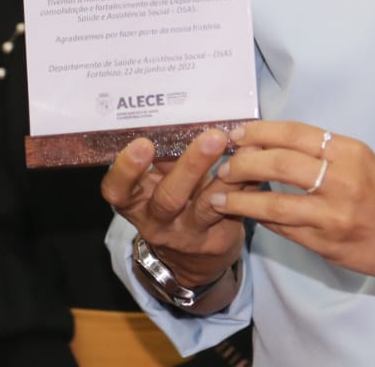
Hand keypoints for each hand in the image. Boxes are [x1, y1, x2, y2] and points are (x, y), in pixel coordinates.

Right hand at [101, 129, 246, 291]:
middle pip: (167, 198)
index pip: (117, 190)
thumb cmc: (175, 202)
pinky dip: (246, 183)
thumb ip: (166, 157)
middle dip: (190, 166)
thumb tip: (182, 114)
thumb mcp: (160, 182)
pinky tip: (257, 161)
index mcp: (135, 202)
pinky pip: (232, 208)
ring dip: (226, 176)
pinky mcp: (216, 240)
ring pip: (203, 206)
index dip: (126, 170)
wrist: (192, 260)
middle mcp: (156, 221)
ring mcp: (187, 233)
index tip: (142, 143)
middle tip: (211, 137)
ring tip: (241, 148)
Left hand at [213, 121, 374, 285]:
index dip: (258, 131)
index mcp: (350, 152)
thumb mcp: (360, 162)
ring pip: (273, 200)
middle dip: (243, 162)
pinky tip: (243, 213)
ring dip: (239, 196)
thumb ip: (321, 154)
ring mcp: (333, 213)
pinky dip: (258, 218)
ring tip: (218, 193)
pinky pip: (281, 227)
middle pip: (278, 161)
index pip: (293, 133)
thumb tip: (269, 146)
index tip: (235, 134)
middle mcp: (341, 179)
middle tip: (224, 164)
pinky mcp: (325, 242)